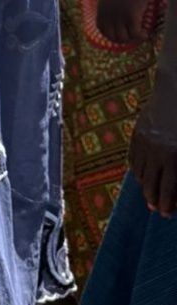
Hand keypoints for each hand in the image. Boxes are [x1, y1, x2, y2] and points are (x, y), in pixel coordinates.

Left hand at [96, 0, 158, 45]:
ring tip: (140, 35)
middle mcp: (108, 14)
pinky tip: (145, 33)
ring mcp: (119, 15)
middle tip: (132, 36)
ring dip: (132, 39)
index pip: (102, 29)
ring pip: (123, 38)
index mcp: (101, 8)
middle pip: (113, 36)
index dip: (111, 36)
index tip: (121, 36)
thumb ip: (110, 8)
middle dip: (123, 40)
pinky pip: (135, 34)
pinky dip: (140, 36)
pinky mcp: (131, 15)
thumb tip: (116, 21)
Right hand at [130, 68, 176, 216]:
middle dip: (154, 200)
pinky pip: (132, 159)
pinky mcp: (136, 134)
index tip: (167, 215)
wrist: (176, 90)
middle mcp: (156, 151)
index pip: (169, 189)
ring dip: (145, 187)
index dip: (168, 205)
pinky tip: (142, 176)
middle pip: (151, 184)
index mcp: (175, 156)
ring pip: (140, 173)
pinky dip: (136, 170)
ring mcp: (143, 142)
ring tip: (150, 195)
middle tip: (157, 210)